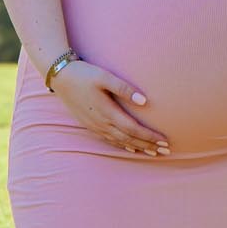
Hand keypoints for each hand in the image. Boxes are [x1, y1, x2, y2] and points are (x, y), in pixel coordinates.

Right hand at [50, 60, 170, 155]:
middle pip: (129, 139)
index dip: (149, 136)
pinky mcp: (90, 125)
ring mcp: (95, 126)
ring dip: (138, 148)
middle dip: (148, 146)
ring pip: (120, 142)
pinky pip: (110, 140)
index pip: (133, 129)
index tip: (164, 141)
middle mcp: (101, 123)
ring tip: (153, 153)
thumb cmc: (84, 74)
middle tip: (166, 151)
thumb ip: (124, 88)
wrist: (60, 78)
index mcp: (107, 112)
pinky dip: (123, 146)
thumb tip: (144, 101)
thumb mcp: (104, 77)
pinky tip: (131, 149)